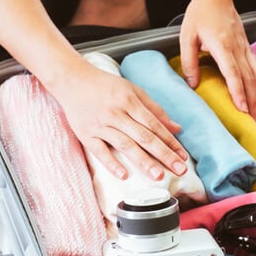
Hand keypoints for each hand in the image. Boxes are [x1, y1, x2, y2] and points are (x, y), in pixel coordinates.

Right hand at [53, 60, 189, 179]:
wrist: (72, 79)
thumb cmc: (106, 85)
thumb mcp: (133, 90)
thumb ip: (155, 109)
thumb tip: (176, 128)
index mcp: (130, 101)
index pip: (155, 125)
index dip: (170, 141)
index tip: (183, 156)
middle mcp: (116, 113)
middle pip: (144, 137)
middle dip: (163, 154)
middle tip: (179, 170)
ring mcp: (100, 125)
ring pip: (125, 145)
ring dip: (143, 161)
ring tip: (158, 175)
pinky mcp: (85, 134)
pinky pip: (99, 151)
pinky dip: (111, 163)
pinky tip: (124, 175)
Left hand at [179, 0, 255, 124]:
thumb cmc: (199, 13)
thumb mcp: (186, 36)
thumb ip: (189, 61)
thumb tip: (192, 85)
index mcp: (221, 45)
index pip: (233, 73)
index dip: (239, 92)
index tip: (243, 110)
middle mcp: (237, 47)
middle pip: (249, 79)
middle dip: (254, 103)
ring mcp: (245, 47)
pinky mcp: (247, 46)